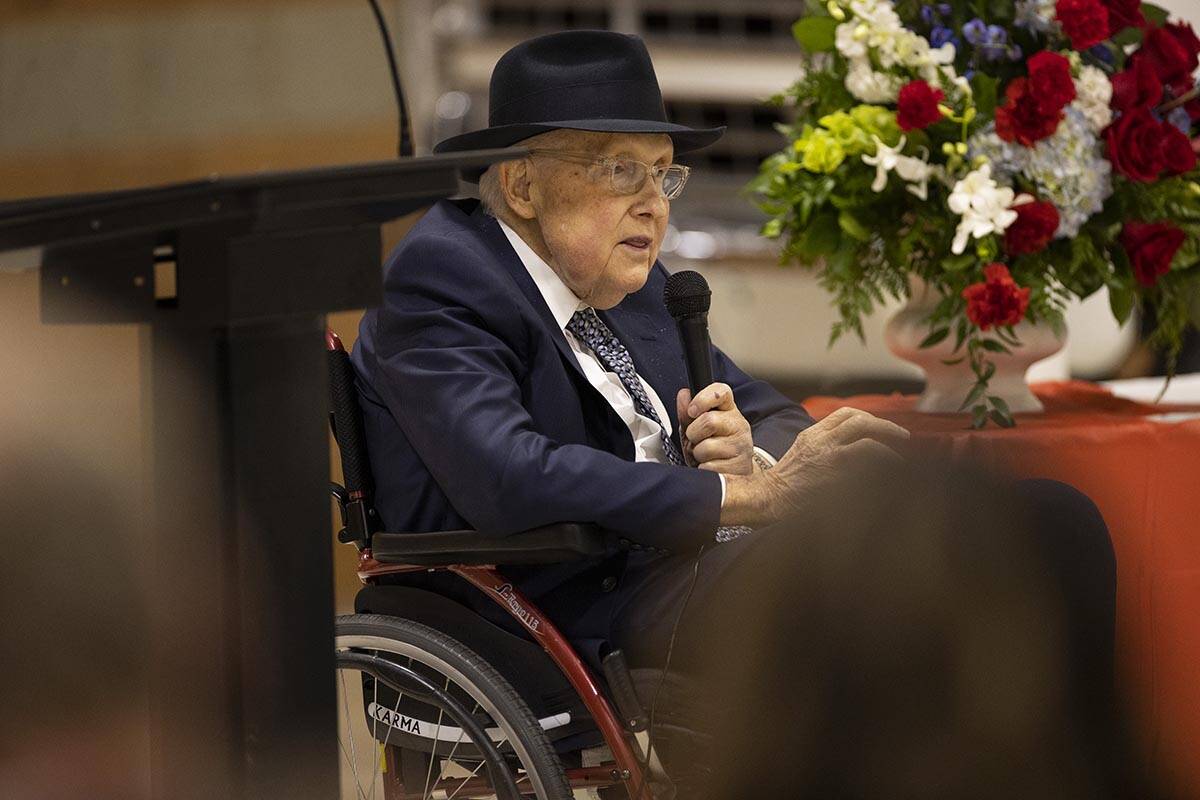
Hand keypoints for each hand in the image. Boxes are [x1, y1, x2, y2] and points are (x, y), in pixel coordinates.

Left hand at [676, 383, 753, 475]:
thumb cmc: (714, 449)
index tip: (692, 411)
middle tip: (697, 440)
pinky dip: (703, 469)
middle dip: (694, 434)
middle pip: (709, 420)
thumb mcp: (697, 429)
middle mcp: (738, 424)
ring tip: (705, 456)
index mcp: (728, 410)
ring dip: (698, 454)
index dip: (703, 399)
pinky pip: (709, 467)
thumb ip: (688, 413)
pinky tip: (712, 467)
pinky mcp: (739, 466)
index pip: (721, 392)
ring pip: (707, 447)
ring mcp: (741, 445)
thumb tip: (684, 395)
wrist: (735, 474)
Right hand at [720, 406, 909, 527]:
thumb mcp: (800, 460)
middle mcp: (820, 438)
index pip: (844, 415)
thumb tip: (848, 461)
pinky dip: (884, 458)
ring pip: (865, 430)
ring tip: (902, 455)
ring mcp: (828, 450)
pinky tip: (893, 471)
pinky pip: (867, 453)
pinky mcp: (834, 466)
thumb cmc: (783, 490)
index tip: (880, 430)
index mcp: (811, 435)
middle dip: (883, 426)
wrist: (767, 499)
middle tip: (902, 437)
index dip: (867, 419)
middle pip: (857, 418)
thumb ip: (821, 454)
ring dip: (888, 439)